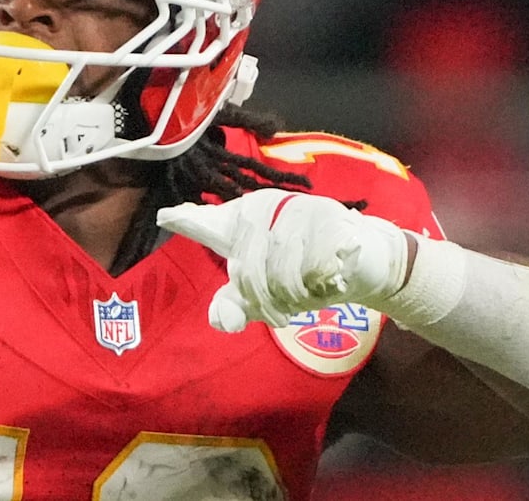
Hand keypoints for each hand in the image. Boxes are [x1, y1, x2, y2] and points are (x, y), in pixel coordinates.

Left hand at [156, 188, 409, 331]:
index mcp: (244, 222)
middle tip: (283, 312)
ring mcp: (297, 209)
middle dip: (266, 302)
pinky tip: (331, 278)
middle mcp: (266, 208)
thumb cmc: (307, 272)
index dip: (188, 221)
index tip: (165, 216)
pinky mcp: (329, 217)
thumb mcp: (269, 294)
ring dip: (297, 297)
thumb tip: (218, 321)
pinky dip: (323, 285)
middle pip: (247, 271)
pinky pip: (314, 269)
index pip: (210, 224)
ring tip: (308, 291)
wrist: (363, 257)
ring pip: (281, 274)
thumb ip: (240, 305)